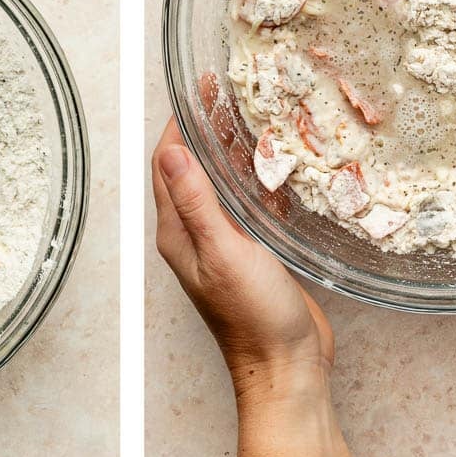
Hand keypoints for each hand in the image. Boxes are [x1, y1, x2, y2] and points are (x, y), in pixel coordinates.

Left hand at [152, 117, 333, 395]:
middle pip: (193, 168)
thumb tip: (171, 151)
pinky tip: (276, 163)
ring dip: (231, 150)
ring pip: (221, 183)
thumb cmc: (253, 317)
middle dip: (206, 128)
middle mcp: (195, 233)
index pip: (169, 163)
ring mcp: (223, 243)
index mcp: (178, 232)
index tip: (198, 89)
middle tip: (228, 93)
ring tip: (252, 115)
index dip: (180, 123)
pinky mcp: (251, 252)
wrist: (286, 367)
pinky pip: (246, 204)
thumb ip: (197, 203)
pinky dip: (256, 178)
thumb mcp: (223, 253)